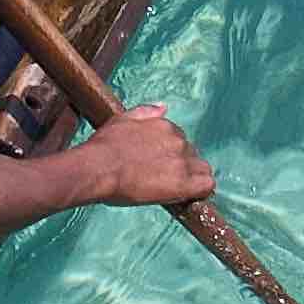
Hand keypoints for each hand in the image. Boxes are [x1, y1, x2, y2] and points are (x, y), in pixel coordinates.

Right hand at [81, 104, 215, 207]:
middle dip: (182, 165)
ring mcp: (181, 162)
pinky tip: (188, 196)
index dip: (172, 154)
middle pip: (192, 154)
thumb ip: (145, 112)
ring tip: (175, 189)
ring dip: (192, 178)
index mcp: (164, 126)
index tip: (161, 164)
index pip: (180, 140)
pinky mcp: (183, 183)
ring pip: (202, 169)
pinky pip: (206, 185)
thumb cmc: (104, 146)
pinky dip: (200, 191)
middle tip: (164, 178)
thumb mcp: (122, 119)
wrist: (97, 168)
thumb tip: (163, 107)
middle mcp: (177, 141)